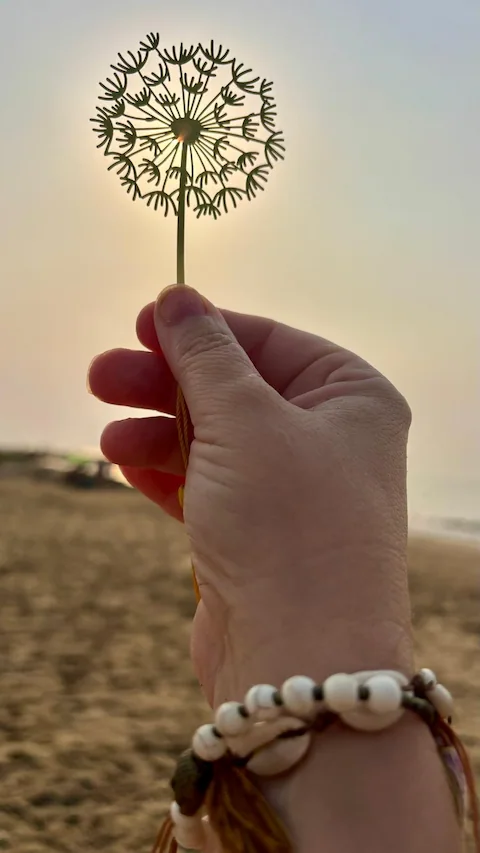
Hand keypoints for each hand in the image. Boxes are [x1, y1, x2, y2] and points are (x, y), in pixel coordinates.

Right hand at [88, 284, 412, 707]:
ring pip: (217, 441)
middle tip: (102, 375)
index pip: (269, 341)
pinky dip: (169, 472)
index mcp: (353, 398)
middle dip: (167, 383)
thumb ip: (206, 355)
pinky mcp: (263, 535)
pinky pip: (210, 486)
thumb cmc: (290, 524)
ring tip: (109, 434)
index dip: (203, 328)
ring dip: (160, 431)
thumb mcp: (243, 419)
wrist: (301, 660)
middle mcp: (332, 441)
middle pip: (236, 390)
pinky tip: (126, 463)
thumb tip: (178, 297)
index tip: (142, 321)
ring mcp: (297, 492)